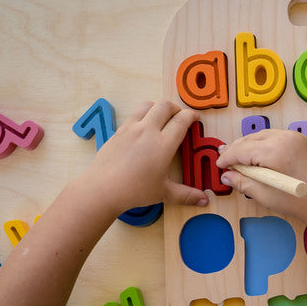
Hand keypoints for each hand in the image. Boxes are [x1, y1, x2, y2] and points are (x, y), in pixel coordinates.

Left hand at [81, 100, 208, 214]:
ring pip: (147, 105)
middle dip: (176, 108)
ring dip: (158, 108)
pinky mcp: (118, 131)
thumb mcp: (164, 193)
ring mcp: (131, 128)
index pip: (182, 120)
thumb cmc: (134, 191)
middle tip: (180, 118)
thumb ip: (187, 195)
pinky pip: (133, 114)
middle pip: (165, 106)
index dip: (192, 116)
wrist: (102, 189)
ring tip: (161, 119)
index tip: (196, 118)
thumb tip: (205, 201)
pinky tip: (143, 130)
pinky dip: (143, 115)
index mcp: (163, 144)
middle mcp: (148, 131)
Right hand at [216, 129, 306, 223]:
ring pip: (262, 135)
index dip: (228, 157)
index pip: (242, 149)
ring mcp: (294, 136)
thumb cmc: (296, 201)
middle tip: (224, 160)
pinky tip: (257, 154)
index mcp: (275, 151)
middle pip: (251, 139)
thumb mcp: (265, 194)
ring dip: (248, 145)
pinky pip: (275, 136)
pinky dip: (263, 143)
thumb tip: (226, 176)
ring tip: (238, 156)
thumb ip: (243, 182)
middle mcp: (284, 138)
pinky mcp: (300, 139)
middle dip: (236, 149)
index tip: (219, 166)